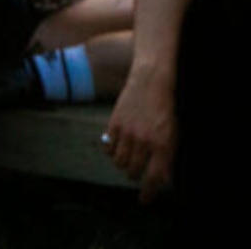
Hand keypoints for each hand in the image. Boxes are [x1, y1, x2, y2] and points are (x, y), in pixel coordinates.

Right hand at [104, 71, 178, 201]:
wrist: (152, 82)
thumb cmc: (166, 109)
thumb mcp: (173, 135)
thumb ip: (166, 157)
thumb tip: (161, 177)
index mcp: (162, 146)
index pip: (154, 178)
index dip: (148, 192)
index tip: (144, 199)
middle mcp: (143, 142)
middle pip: (133, 171)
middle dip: (135, 175)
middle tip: (136, 172)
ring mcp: (127, 133)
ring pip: (119, 161)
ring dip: (123, 164)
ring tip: (127, 158)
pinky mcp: (114, 123)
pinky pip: (107, 146)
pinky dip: (111, 150)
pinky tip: (116, 146)